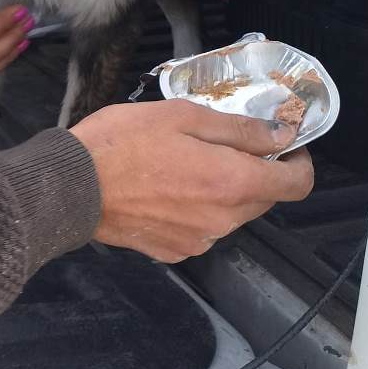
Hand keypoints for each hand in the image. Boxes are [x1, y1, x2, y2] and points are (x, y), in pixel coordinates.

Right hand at [70, 100, 313, 262]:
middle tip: (217, 146)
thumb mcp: (182, 116)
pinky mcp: (173, 252)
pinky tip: (163, 192)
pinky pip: (201, 230)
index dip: (297, 162)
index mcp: (232, 182)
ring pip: (230, 214)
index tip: (280, 145)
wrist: (71, 188)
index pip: (296, 184)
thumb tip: (280, 135)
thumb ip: (239, 129)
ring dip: (220, 192)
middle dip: (253, 172)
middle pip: (263, 198)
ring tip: (180, 166)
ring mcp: (198, 240)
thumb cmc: (122, 143)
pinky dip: (193, 211)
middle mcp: (223, 220)